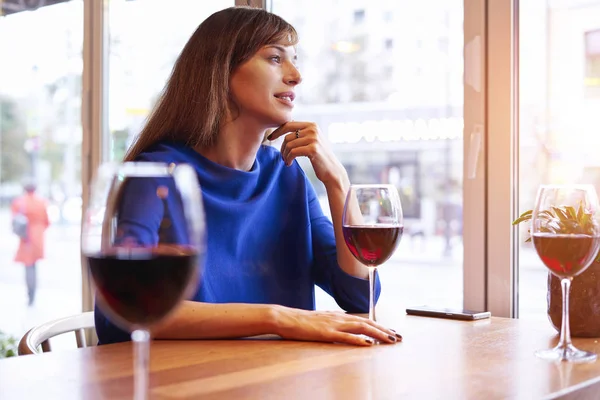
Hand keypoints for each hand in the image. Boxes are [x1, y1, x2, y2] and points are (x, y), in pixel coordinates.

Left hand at [268, 121, 346, 187]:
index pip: (288, 124)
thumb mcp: (312, 140)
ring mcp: (314, 138)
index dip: (277, 131)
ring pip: (289, 144)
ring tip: (287, 161)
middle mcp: (313, 129)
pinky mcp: (313, 149)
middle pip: (287, 135)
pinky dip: (288, 158)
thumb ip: (301, 132)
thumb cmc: (319, 157)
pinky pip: (292, 152)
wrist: (332, 170)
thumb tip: (283, 125)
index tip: (270, 138)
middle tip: (282, 156)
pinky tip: (289, 163)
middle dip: (282, 147)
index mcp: (312, 125)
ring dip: (285, 154)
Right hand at [272, 306, 401, 345]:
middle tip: (399, 337)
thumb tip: (346, 321)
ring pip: (361, 328)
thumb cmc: (301, 320)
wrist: (286, 317)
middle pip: (367, 323)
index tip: (391, 332)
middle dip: (384, 330)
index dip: (379, 326)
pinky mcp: (326, 333)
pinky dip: (358, 340)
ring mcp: (333, 325)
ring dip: (377, 334)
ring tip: (390, 339)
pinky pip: (345, 337)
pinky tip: (368, 343)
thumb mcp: (321, 319)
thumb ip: (335, 320)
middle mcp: (339, 318)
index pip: (364, 320)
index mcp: (339, 316)